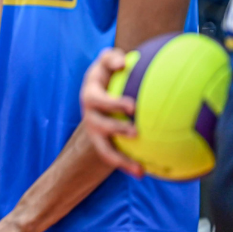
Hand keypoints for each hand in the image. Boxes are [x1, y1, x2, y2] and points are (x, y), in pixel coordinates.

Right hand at [79, 48, 143, 178]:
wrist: (97, 94)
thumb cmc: (108, 73)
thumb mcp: (106, 61)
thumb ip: (112, 58)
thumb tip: (124, 63)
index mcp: (90, 94)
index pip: (99, 100)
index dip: (113, 104)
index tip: (133, 107)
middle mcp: (89, 114)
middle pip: (100, 124)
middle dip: (117, 129)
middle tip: (136, 132)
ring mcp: (94, 131)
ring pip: (104, 148)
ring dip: (121, 158)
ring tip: (139, 167)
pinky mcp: (101, 143)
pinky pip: (112, 157)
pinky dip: (126, 166)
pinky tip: (143, 173)